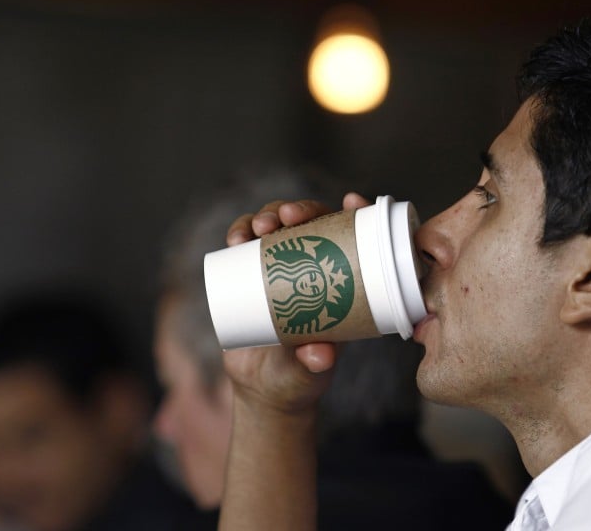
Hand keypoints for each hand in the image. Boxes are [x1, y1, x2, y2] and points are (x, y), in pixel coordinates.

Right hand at [222, 193, 369, 414]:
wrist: (263, 389)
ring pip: (275, 227)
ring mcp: (277, 268)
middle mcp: (309, 267)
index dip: (353, 214)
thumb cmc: (300, 378)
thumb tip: (320, 356)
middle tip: (287, 218)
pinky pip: (244, 244)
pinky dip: (239, 233)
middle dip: (300, 210)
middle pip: (309, 223)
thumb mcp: (310, 372)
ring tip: (258, 228)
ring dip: (267, 216)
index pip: (351, 238)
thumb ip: (314, 363)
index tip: (352, 201)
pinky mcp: (248, 274)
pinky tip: (236, 237)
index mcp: (338, 282)